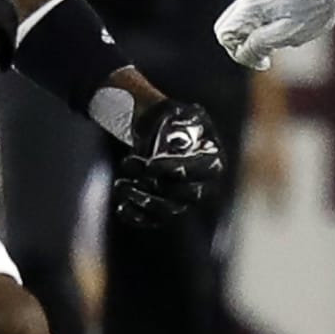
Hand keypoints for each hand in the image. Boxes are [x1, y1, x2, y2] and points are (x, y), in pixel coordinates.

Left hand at [113, 99, 224, 227]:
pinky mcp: (167, 212)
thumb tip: (171, 135)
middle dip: (155, 185)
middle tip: (129, 168)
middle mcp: (205, 185)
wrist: (159, 132)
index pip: (198, 170)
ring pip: (169, 212)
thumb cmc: (171, 121)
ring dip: (142, 201)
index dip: (171, 168)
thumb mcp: (178, 111)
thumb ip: (178, 120)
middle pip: (186, 196)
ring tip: (121, 185)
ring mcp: (186, 202)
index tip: (147, 163)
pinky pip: (154, 222)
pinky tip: (121, 205)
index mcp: (213, 159)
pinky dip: (136, 216)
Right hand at [214, 0, 334, 70]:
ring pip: (241, 20)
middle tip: (267, 54)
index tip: (263, 60)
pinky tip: (285, 28)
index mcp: (251, 6)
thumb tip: (242, 54)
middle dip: (242, 44)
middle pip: (227, 26)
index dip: (238, 52)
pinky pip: (254, 12)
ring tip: (281, 40)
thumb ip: (259, 44)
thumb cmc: (314, 9)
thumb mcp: (287, 34)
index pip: (224, 34)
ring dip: (254, 35)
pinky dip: (261, 25)